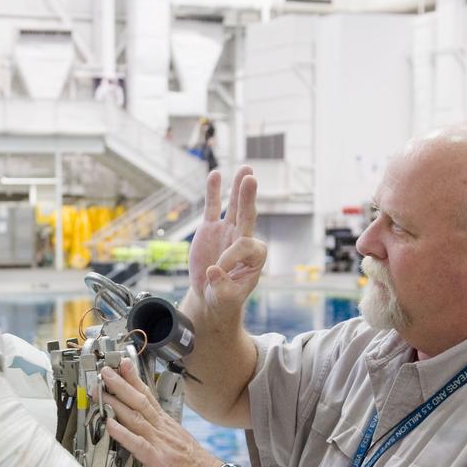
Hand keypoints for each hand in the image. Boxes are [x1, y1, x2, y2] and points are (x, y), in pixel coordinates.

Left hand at [101, 359, 221, 466]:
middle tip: (106, 370)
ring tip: (101, 391)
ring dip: (116, 402)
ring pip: (135, 417)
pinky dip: (123, 433)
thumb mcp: (177, 442)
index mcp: (166, 425)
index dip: (135, 379)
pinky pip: (137, 443)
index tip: (123, 365)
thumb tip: (146, 427)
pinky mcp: (157, 459)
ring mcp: (159, 442)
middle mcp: (162, 429)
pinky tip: (110, 424)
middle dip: (121, 384)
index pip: (148, 396)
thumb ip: (160, 433)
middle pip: (139, 401)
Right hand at [188, 167, 266, 316]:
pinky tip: (215, 175)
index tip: (215, 273)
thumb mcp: (225, 298)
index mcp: (255, 256)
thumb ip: (222, 286)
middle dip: (248, 199)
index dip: (229, 258)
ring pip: (235, 207)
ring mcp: (228, 231)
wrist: (211, 296)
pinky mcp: (211, 228)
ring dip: (238, 188)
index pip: (243, 247)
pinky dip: (214, 192)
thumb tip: (213, 270)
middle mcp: (244, 239)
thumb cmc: (223, 299)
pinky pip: (213, 208)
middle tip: (250, 179)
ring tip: (245, 168)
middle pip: (248, 216)